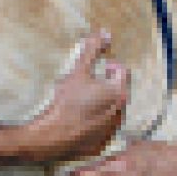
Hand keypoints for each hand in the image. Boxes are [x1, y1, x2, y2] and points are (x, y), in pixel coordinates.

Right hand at [39, 32, 129, 165]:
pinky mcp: (102, 143)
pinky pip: (102, 129)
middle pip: (118, 91)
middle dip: (107, 85)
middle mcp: (121, 111)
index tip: (99, 68)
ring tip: (83, 103)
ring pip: (111, 110)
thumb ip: (92, 50)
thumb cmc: (66, 101)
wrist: (53, 136)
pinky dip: (95, 123)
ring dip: (102, 104)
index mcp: (118, 91)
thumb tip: (106, 32)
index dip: (111, 66)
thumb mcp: (78, 71)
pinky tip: (79, 121)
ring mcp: (112, 129)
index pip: (123, 71)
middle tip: (89, 85)